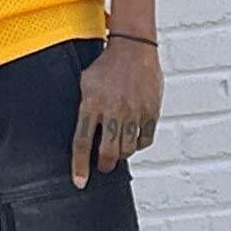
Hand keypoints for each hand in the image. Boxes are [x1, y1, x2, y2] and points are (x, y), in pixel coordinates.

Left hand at [71, 39, 162, 187]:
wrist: (133, 48)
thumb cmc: (106, 66)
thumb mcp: (85, 83)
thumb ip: (83, 109)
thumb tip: (82, 135)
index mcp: (91, 104)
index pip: (82, 142)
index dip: (80, 166)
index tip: (80, 182)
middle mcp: (112, 111)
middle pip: (107, 152)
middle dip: (104, 164)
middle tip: (103, 164)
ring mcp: (133, 112)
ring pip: (127, 150)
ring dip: (121, 154)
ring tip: (117, 149)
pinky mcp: (150, 112)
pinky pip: (145, 140)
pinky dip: (138, 144)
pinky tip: (133, 138)